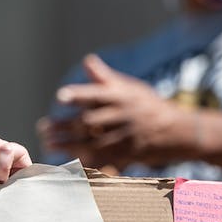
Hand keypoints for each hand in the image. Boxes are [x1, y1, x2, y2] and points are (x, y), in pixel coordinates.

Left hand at [38, 54, 197, 168]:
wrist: (179, 131)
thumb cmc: (149, 105)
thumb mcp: (131, 88)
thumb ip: (106, 78)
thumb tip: (87, 60)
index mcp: (121, 95)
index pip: (96, 93)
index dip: (79, 95)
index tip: (60, 97)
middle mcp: (123, 115)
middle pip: (89, 121)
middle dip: (64, 126)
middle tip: (43, 128)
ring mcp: (127, 136)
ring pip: (93, 142)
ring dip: (69, 145)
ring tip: (48, 144)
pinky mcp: (129, 154)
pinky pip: (105, 160)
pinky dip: (86, 161)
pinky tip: (69, 161)